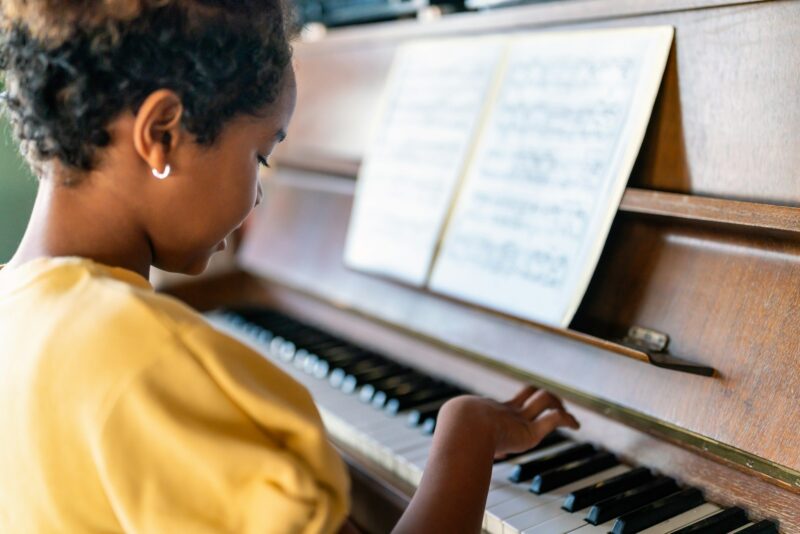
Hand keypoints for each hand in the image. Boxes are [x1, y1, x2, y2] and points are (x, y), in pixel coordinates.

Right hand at [437, 386, 578, 458]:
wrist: (462, 427)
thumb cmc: (455, 434)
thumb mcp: (453, 438)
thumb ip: (455, 450)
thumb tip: (447, 465)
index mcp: (491, 414)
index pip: (510, 405)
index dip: (519, 405)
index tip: (526, 413)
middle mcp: (507, 413)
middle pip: (529, 394)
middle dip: (541, 397)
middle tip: (551, 404)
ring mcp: (519, 419)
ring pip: (544, 400)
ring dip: (557, 403)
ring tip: (565, 412)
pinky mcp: (530, 432)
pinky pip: (553, 419)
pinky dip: (568, 420)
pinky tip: (576, 425)